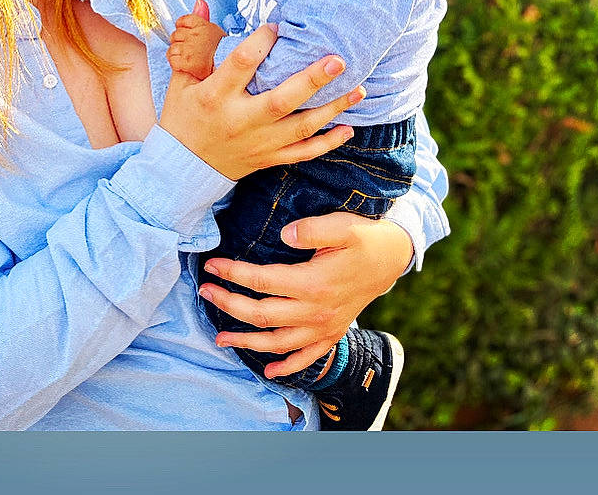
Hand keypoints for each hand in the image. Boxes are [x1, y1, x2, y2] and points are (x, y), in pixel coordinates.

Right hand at [159, 21, 362, 181]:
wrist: (182, 167)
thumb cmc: (182, 117)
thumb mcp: (182, 79)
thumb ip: (196, 44)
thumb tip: (202, 4)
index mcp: (215, 96)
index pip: (241, 63)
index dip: (261, 41)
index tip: (278, 26)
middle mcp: (239, 120)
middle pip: (281, 99)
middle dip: (312, 79)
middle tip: (338, 60)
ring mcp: (258, 142)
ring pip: (300, 127)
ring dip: (332, 108)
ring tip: (358, 89)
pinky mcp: (268, 158)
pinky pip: (302, 153)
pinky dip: (327, 143)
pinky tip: (348, 128)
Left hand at [167, 1, 225, 79]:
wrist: (226, 70)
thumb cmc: (221, 52)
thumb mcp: (214, 30)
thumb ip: (203, 16)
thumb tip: (199, 1)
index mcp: (203, 25)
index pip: (182, 21)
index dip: (183, 29)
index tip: (190, 36)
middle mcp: (197, 35)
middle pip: (175, 34)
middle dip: (180, 42)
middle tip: (192, 50)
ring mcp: (191, 49)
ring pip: (172, 48)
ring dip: (178, 54)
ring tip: (189, 58)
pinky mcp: (187, 63)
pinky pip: (172, 59)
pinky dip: (176, 63)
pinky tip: (185, 66)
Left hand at [198, 213, 413, 376]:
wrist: (393, 257)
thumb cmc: (363, 238)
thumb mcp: (342, 226)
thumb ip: (311, 230)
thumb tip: (284, 235)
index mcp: (313, 283)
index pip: (262, 281)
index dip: (233, 274)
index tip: (211, 266)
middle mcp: (316, 311)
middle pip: (262, 315)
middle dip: (228, 305)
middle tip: (204, 293)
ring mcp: (325, 327)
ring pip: (278, 342)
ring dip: (247, 343)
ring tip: (220, 339)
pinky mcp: (333, 333)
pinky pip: (308, 357)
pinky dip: (288, 367)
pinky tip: (269, 372)